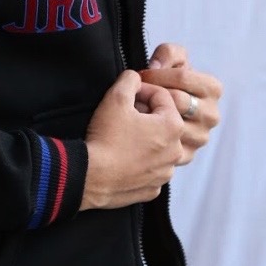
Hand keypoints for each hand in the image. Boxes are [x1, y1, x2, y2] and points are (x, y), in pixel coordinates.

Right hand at [81, 70, 184, 209]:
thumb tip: (136, 78)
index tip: (126, 96)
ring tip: (121, 136)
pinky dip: (139, 161)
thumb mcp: (115, 98)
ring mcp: (165, 172)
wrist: (90, 176)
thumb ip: (130, 80)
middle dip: (144, 115)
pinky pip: (150, 168)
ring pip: (157, 146)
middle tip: (122, 115)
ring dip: (143, 138)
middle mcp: (175, 151)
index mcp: (172, 126)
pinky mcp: (153, 187)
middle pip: (162, 121)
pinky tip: (122, 157)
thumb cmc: (105, 137)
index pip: (161, 96)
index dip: (142, 91)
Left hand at [140, 42, 222, 164]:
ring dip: (148, 116)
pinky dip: (149, 137)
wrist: (155, 114)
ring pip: (171, 124)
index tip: (142, 75)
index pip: (183, 77)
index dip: (158, 74)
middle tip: (135, 93)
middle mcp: (211, 115)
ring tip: (136, 110)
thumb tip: (157, 66)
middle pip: (178, 100)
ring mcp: (201, 137)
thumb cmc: (163, 83)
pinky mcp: (187, 156)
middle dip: (153, 94)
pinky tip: (139, 129)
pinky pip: (165, 145)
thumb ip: (168, 53)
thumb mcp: (168, 60)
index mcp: (212, 89)